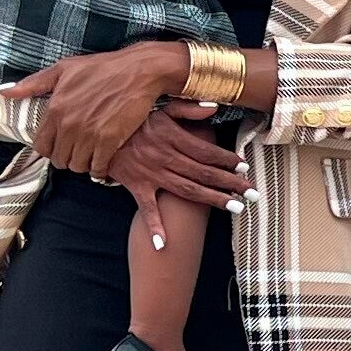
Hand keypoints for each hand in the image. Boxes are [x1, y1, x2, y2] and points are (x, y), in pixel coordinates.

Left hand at [5, 45, 190, 176]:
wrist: (138, 71)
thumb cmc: (102, 67)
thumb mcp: (63, 68)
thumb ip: (33, 84)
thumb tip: (4, 92)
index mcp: (55, 109)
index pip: (41, 146)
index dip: (50, 148)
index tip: (61, 144)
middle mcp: (68, 124)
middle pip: (59, 160)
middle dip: (67, 157)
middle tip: (78, 150)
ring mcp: (89, 134)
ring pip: (77, 166)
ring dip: (84, 164)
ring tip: (91, 154)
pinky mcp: (109, 141)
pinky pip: (97, 168)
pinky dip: (100, 168)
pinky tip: (104, 158)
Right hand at [103, 110, 247, 213]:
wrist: (97, 131)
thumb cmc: (133, 118)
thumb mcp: (159, 106)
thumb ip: (187, 107)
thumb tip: (214, 107)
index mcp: (172, 137)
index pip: (206, 151)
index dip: (227, 160)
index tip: (244, 167)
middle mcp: (164, 158)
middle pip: (203, 173)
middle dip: (231, 184)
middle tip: (253, 193)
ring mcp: (151, 174)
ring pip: (187, 191)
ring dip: (213, 201)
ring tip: (237, 208)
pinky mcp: (137, 186)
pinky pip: (147, 209)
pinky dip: (154, 226)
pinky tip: (164, 244)